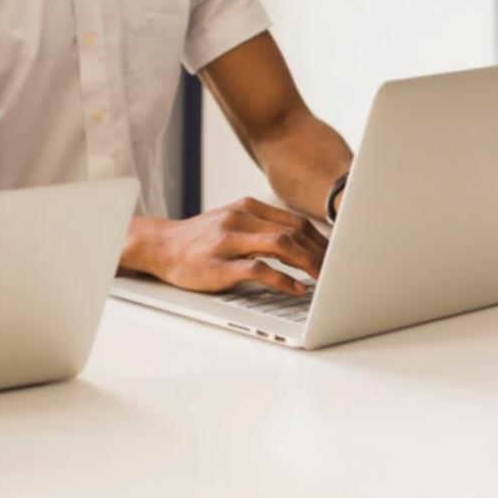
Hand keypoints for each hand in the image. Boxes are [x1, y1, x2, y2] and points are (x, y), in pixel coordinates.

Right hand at [135, 197, 327, 295]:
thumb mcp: (231, 223)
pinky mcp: (219, 264)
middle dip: (321, 254)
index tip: (338, 258)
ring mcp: (228, 240)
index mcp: (246, 207)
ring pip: (281, 246)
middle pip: (294, 232)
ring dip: (309, 264)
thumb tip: (300, 244)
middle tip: (339, 272)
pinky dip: (283, 280)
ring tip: (325, 280)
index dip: (322, 240)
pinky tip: (297, 289)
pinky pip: (259, 269)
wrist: (158, 245)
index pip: (295, 222)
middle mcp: (240, 218)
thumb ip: (260, 228)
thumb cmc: (198, 239)